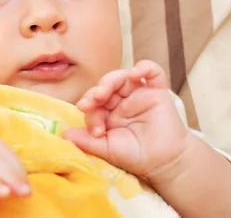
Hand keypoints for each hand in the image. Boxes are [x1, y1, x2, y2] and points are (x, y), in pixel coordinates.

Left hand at [63, 60, 189, 181]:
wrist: (165, 163)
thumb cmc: (135, 156)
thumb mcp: (107, 149)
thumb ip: (87, 141)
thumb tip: (65, 134)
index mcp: (108, 111)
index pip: (93, 102)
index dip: (90, 111)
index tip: (96, 130)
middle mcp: (122, 100)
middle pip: (105, 85)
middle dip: (95, 92)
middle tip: (91, 102)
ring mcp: (139, 94)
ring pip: (122, 76)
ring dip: (110, 80)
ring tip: (104, 91)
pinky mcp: (157, 91)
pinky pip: (153, 71)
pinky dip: (145, 67)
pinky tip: (136, 73)